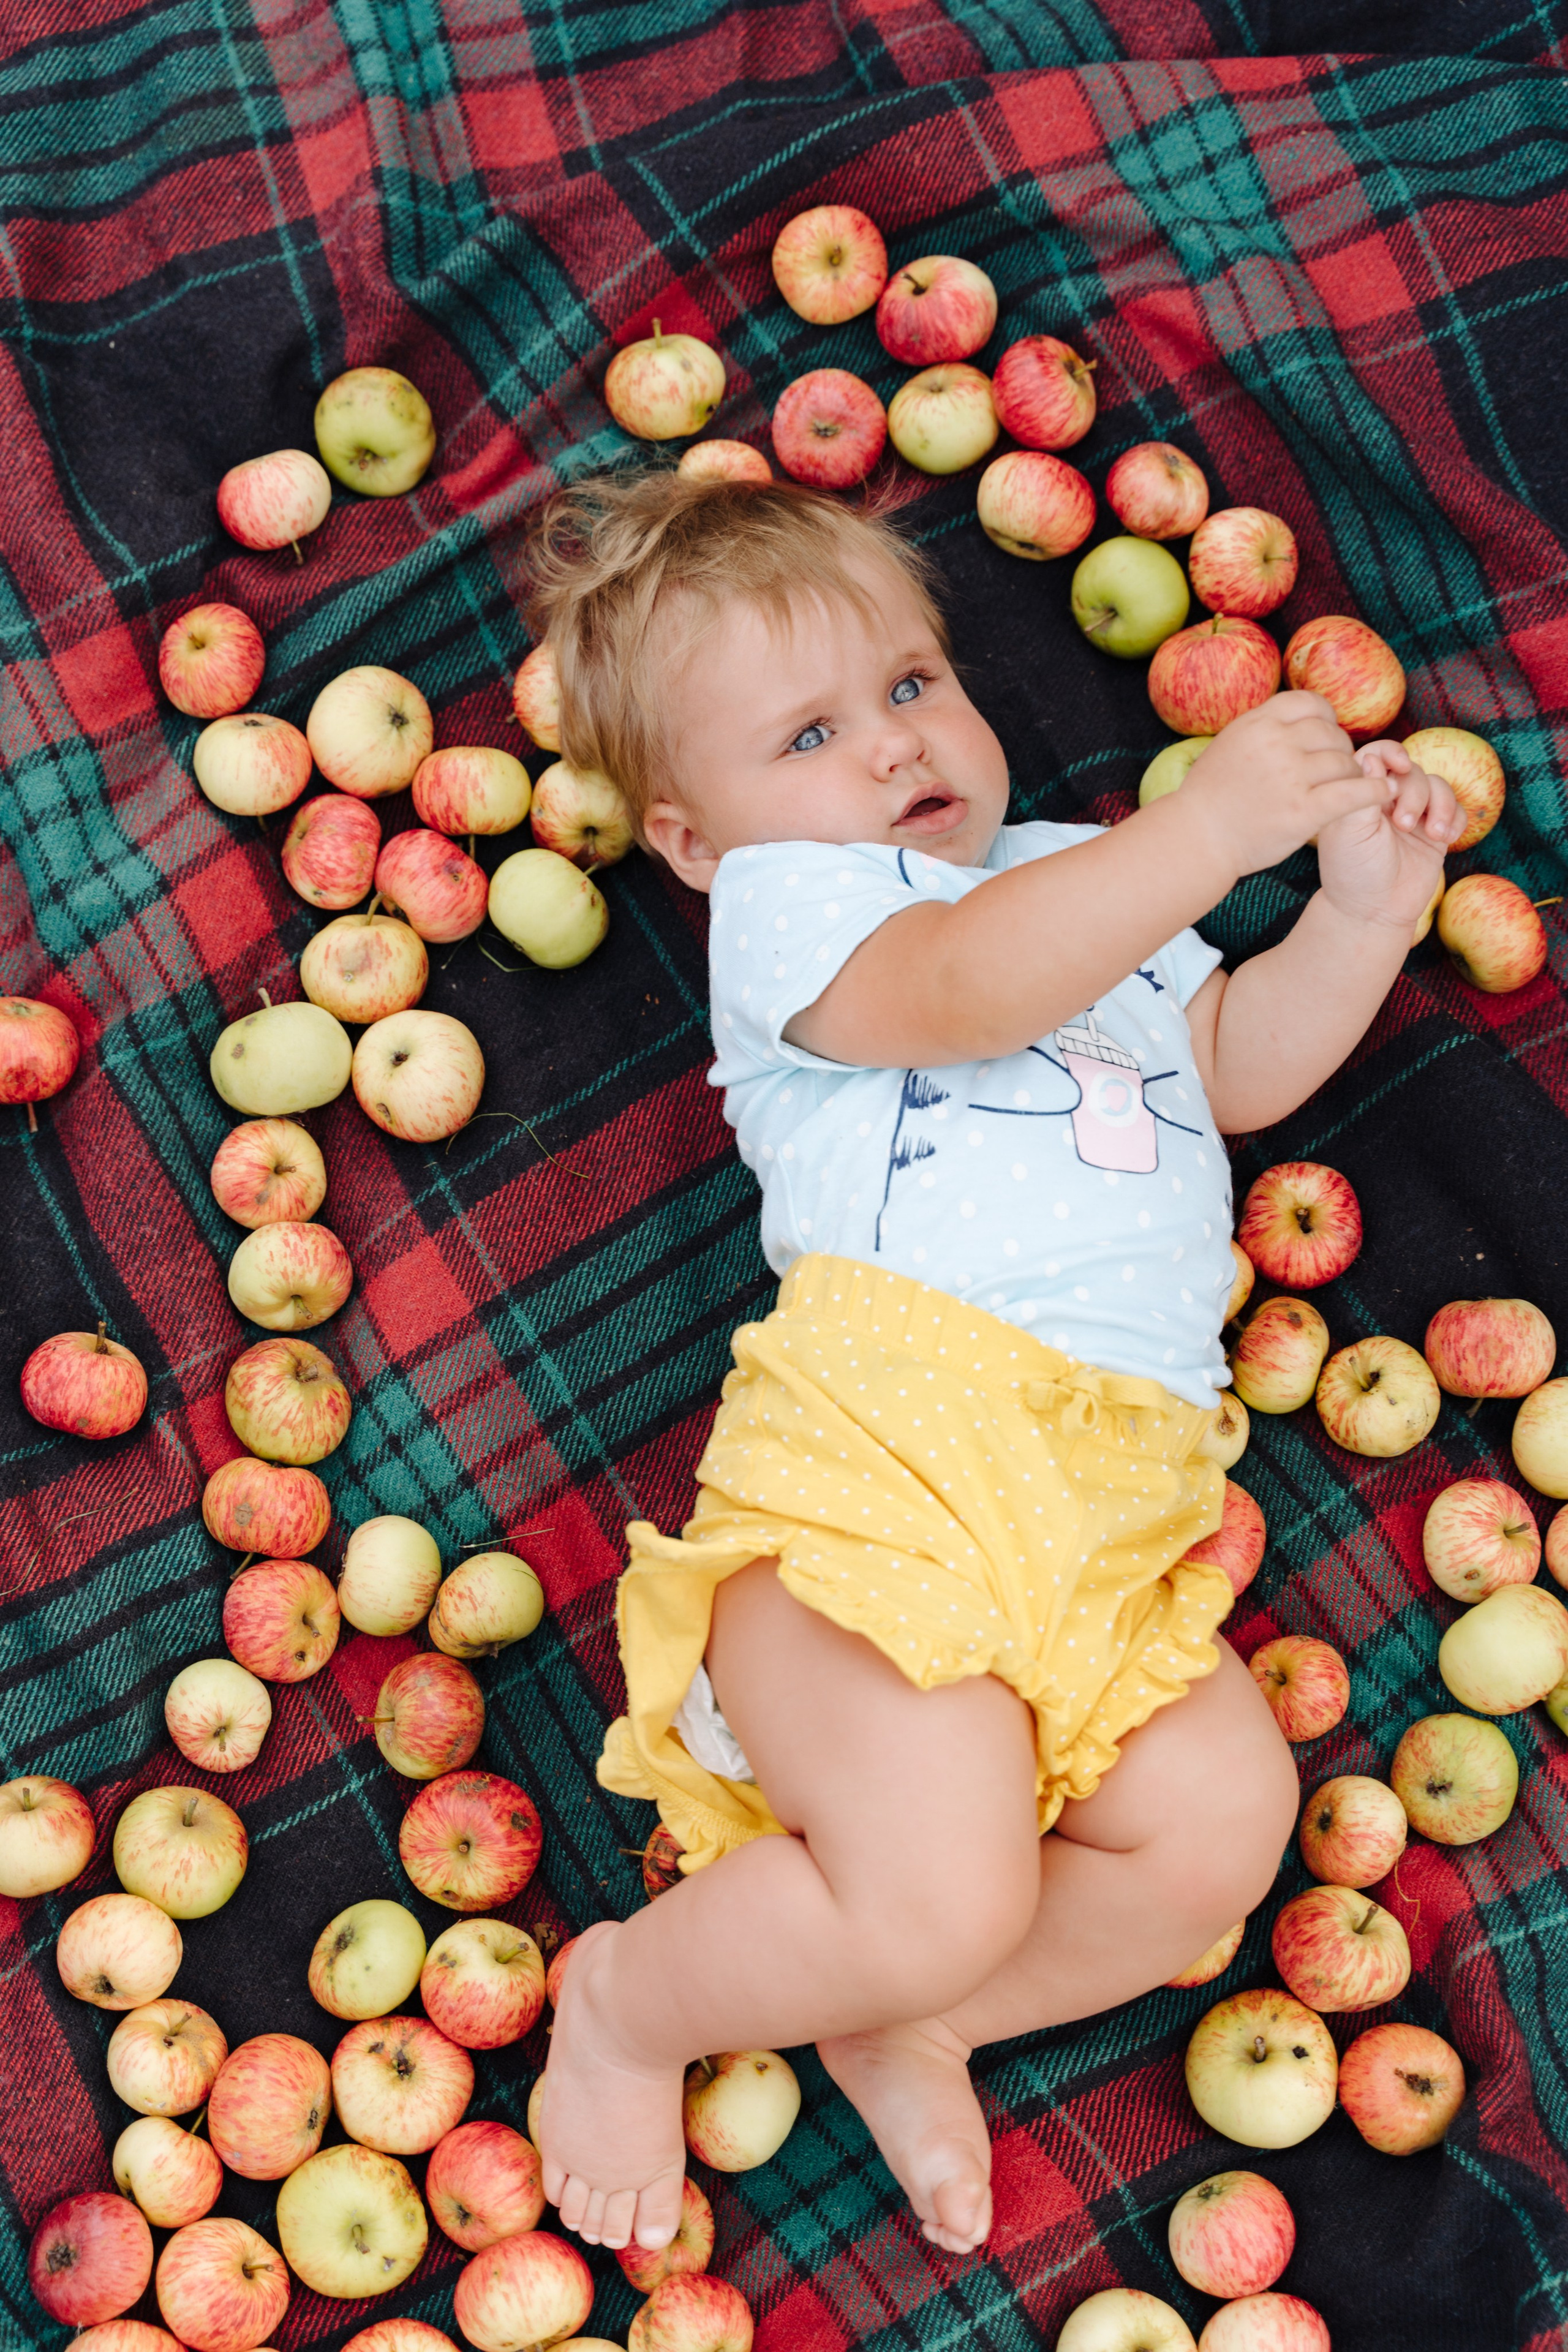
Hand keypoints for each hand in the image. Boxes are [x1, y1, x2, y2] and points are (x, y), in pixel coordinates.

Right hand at [1177, 692, 1388, 875]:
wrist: (1198, 839)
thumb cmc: (1212, 796)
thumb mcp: (1230, 744)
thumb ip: (1265, 727)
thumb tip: (1302, 714)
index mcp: (1257, 723)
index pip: (1311, 703)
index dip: (1325, 719)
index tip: (1324, 737)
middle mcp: (1275, 744)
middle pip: (1332, 733)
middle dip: (1338, 750)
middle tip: (1334, 770)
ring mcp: (1291, 777)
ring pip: (1346, 762)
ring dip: (1353, 774)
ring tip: (1349, 786)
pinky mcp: (1304, 811)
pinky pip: (1355, 793)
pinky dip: (1375, 792)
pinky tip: (1383, 794)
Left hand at [1315, 741, 1464, 926]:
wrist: (1372, 911)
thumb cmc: (1352, 871)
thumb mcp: (1350, 830)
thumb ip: (1363, 792)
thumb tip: (1371, 756)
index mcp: (1361, 793)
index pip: (1378, 755)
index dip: (1392, 753)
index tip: (1399, 767)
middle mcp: (1387, 800)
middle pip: (1413, 771)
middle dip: (1415, 794)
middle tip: (1404, 826)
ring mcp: (1414, 815)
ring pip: (1439, 787)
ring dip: (1441, 806)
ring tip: (1434, 834)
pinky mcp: (1435, 833)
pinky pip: (1457, 810)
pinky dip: (1456, 820)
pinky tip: (1446, 839)